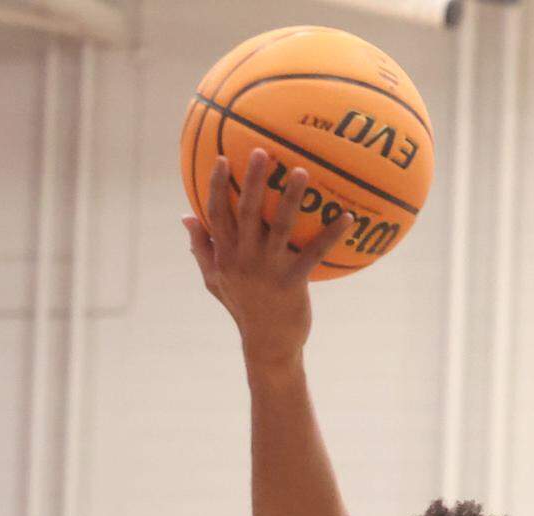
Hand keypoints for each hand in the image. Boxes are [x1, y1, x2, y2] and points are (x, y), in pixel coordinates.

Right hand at [184, 149, 352, 368]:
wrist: (267, 346)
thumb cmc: (243, 309)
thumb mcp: (215, 281)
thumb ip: (202, 249)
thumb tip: (185, 217)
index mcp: (226, 256)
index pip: (216, 215)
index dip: (218, 186)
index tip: (222, 158)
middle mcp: (244, 259)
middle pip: (247, 213)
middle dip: (253, 181)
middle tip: (262, 151)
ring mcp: (268, 271)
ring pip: (279, 227)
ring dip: (291, 198)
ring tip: (302, 171)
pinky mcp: (293, 283)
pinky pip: (313, 254)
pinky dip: (331, 236)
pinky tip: (347, 217)